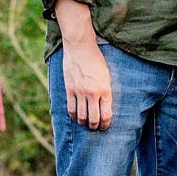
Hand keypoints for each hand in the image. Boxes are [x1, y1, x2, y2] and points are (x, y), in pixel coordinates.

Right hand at [56, 1, 112, 130]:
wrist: (81, 48)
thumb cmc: (96, 60)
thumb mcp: (106, 75)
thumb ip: (106, 91)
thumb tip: (105, 107)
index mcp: (105, 89)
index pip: (106, 115)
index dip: (105, 124)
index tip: (104, 127)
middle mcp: (93, 93)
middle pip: (93, 119)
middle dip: (95, 127)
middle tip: (95, 128)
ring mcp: (80, 92)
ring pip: (81, 116)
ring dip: (84, 123)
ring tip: (85, 123)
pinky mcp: (69, 89)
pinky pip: (71, 109)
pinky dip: (74, 115)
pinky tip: (76, 116)